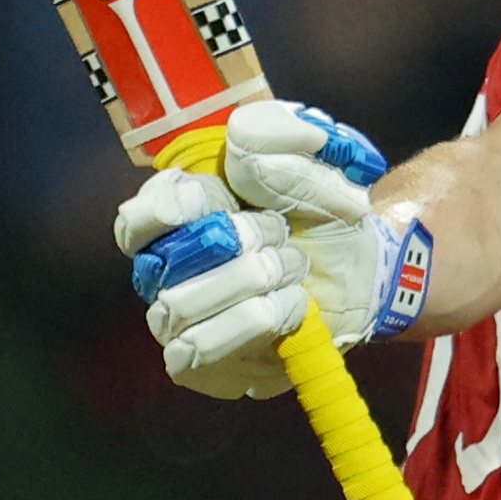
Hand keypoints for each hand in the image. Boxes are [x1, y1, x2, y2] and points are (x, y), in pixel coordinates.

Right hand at [114, 103, 428, 400]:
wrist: (365, 271)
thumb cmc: (322, 212)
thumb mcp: (312, 156)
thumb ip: (279, 135)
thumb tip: (240, 141)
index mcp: (175, 214)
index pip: (135, 220)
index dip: (170, 208)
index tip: (213, 197)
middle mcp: (166, 268)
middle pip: (163, 262)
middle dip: (235, 243)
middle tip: (281, 233)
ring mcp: (179, 318)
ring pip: (179, 306)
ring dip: (251, 283)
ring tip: (294, 269)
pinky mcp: (201, 364)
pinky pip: (198, 350)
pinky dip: (252, 323)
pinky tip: (293, 307)